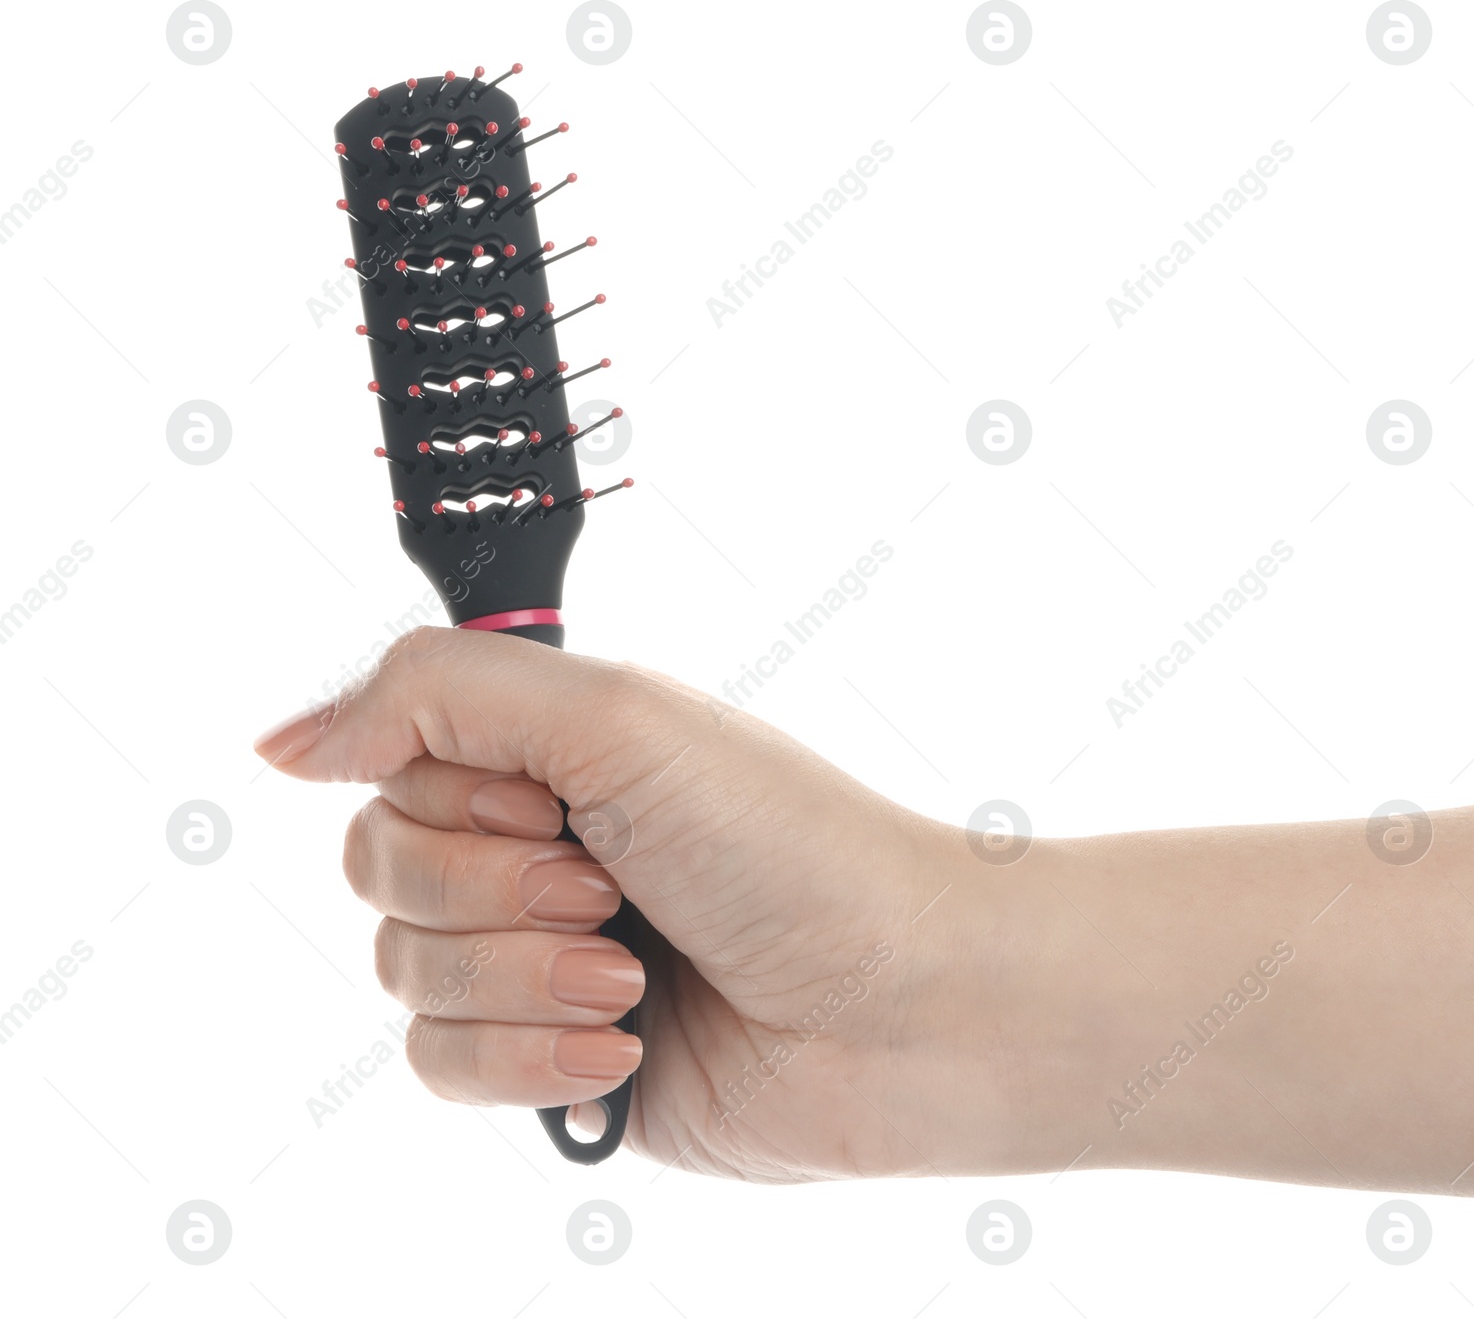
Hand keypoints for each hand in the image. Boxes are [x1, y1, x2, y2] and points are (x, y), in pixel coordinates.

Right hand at [252, 627, 1043, 1181]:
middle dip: (493, 890)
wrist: (903, 1008)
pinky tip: (627, 1044)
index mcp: (550, 755)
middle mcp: (535, 847)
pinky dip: (528, 1059)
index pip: (391, 761)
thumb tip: (284, 740)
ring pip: (405, 973)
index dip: (456, 795)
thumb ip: (434, 693)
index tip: (550, 801)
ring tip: (634, 970)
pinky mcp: (551, 1059)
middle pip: (380, 868)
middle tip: (609, 887)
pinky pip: (442, 1067)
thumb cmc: (793, 847)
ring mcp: (541, 958)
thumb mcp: (616, 716)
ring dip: (522, 977)